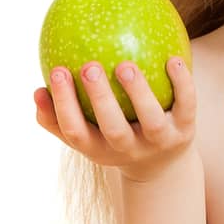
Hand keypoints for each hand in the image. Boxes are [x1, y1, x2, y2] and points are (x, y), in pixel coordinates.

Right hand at [34, 57, 195, 181]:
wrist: (162, 165)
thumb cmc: (112, 137)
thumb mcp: (86, 135)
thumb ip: (57, 117)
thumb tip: (37, 90)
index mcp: (100, 149)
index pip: (76, 132)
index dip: (63, 106)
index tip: (55, 72)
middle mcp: (130, 149)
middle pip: (113, 129)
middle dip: (99, 99)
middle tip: (88, 67)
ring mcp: (160, 142)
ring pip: (151, 121)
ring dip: (138, 93)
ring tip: (124, 65)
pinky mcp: (185, 131)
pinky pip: (186, 105)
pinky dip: (182, 84)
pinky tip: (172, 58)